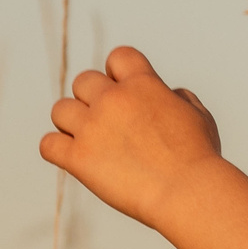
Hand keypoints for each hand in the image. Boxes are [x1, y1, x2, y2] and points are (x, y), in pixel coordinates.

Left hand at [41, 46, 223, 229]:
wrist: (187, 191)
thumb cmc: (199, 157)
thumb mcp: (198, 115)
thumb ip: (177, 98)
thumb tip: (167, 94)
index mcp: (143, 84)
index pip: (118, 57)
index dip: (118, 73)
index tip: (126, 93)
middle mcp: (113, 99)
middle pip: (83, 81)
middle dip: (92, 99)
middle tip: (107, 123)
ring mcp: (92, 127)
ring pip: (60, 110)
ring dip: (71, 123)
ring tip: (88, 141)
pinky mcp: (78, 157)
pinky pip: (48, 144)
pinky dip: (57, 149)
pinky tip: (73, 158)